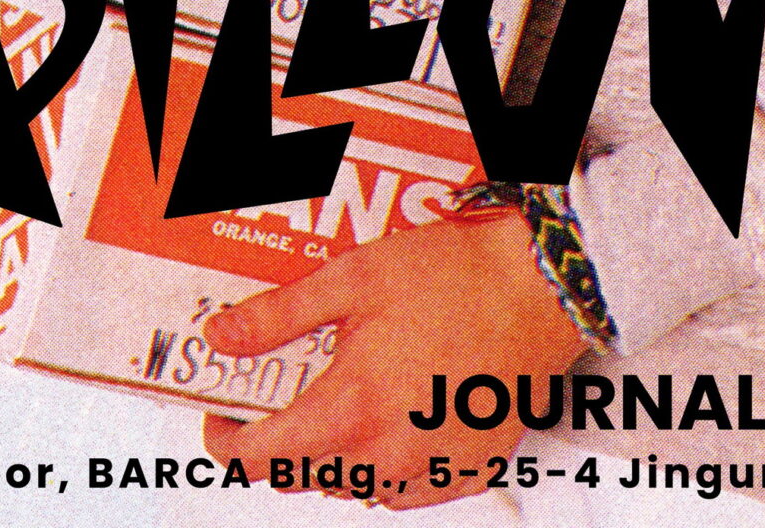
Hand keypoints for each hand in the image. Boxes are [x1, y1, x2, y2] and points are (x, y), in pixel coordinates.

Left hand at [200, 207, 585, 505]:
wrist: (541, 285)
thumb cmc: (459, 276)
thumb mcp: (353, 278)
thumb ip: (279, 316)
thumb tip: (223, 337)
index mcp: (349, 411)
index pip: (259, 460)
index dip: (227, 441)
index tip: (224, 419)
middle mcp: (385, 456)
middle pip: (304, 476)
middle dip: (284, 441)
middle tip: (293, 393)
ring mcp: (429, 471)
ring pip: (355, 484)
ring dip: (338, 453)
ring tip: (353, 396)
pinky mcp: (466, 471)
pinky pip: (407, 488)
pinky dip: (389, 464)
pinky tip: (399, 417)